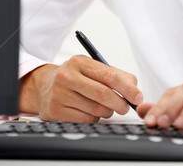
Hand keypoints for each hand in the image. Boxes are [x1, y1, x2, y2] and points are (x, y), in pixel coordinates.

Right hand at [19, 55, 143, 121]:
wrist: (44, 86)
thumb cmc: (75, 77)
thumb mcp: (92, 69)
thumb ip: (116, 75)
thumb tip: (135, 88)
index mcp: (79, 62)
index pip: (109, 75)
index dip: (127, 88)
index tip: (138, 97)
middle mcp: (67, 76)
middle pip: (102, 94)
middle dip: (120, 103)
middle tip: (126, 107)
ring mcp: (59, 94)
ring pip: (95, 109)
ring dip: (107, 112)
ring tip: (106, 108)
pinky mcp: (55, 111)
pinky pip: (85, 119)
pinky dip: (94, 118)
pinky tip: (91, 112)